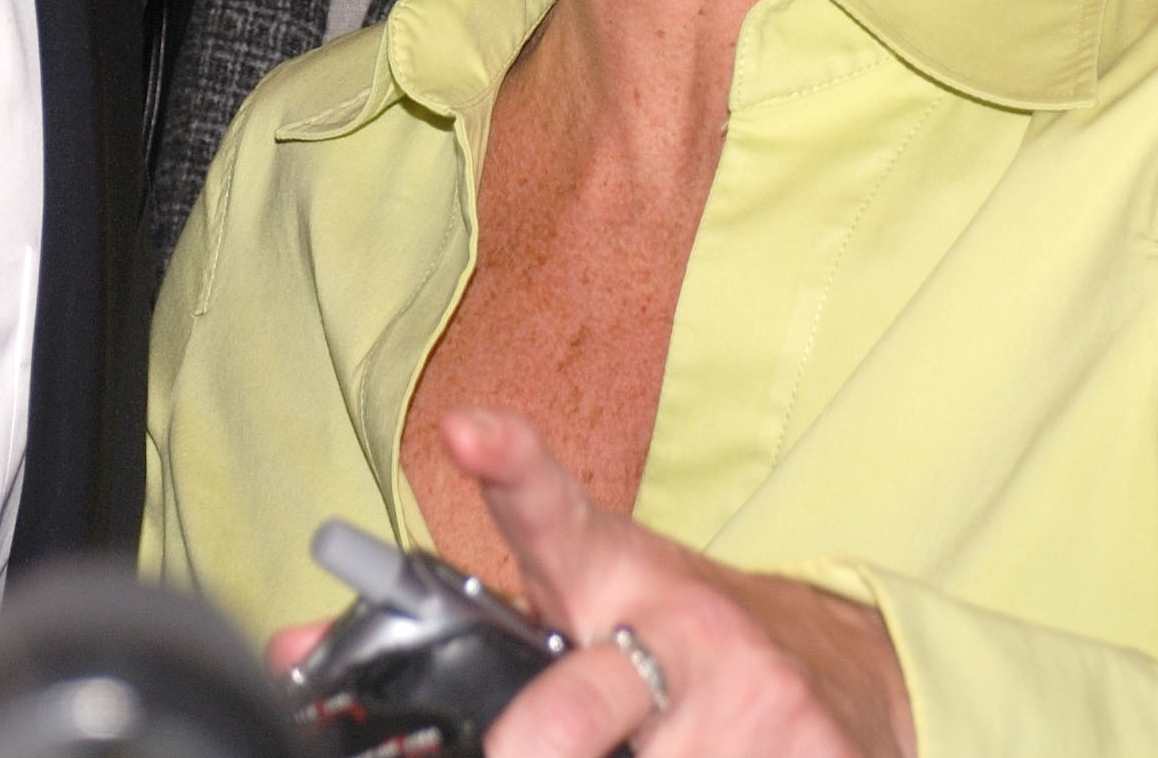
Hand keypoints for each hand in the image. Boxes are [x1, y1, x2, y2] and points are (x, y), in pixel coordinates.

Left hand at [449, 407, 914, 757]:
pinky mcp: (819, 746)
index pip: (547, 512)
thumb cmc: (687, 647)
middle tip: (521, 751)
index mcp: (610, 575)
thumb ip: (495, 637)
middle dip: (540, 745)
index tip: (465, 432)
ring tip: (679, 753)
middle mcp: (681, 623)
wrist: (836, 664)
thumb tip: (320, 662)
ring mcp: (754, 687)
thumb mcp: (597, 614)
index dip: (506, 466)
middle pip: (574, 712)